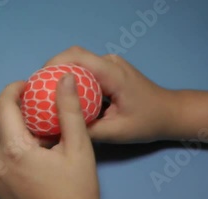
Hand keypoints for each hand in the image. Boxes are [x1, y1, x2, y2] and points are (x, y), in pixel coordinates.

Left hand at [0, 74, 101, 198]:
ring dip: (4, 133)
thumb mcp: (79, 147)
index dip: (13, 89)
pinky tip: (27, 162)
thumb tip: (64, 78)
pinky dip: (5, 155)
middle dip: (6, 111)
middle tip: (30, 111)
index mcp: (15, 150)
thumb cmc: (78, 192)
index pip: (2, 106)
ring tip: (30, 137)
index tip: (27, 87)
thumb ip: (69, 110)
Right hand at [45, 46, 179, 142]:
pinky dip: (71, 79)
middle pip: (74, 56)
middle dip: (52, 70)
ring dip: (60, 74)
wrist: (170, 113)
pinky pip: (85, 70)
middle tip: (37, 91)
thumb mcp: (116, 132)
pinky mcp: (109, 71)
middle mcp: (110, 63)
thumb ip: (88, 130)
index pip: (77, 57)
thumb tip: (59, 131)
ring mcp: (110, 65)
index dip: (54, 65)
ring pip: (78, 62)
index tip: (37, 82)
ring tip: (45, 94)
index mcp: (112, 74)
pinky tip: (62, 96)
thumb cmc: (147, 122)